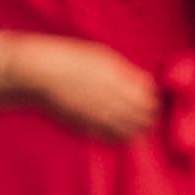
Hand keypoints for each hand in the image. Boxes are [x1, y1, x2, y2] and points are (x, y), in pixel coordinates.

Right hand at [12, 37, 159, 137]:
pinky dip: (121, 137)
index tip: (152, 96)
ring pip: (133, 130)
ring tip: (137, 123)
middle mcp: (114, 99)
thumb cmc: (70, 58)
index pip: (151, 93)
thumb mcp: (103, 56)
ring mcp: (101, 116)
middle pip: (146, 114)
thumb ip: (126, 71)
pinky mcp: (87, 127)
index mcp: (120, 78)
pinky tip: (121, 132)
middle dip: (151, 113)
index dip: (155, 96)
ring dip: (139, 127)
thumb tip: (146, 83)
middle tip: (149, 111)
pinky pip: (112, 138)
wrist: (39, 74)